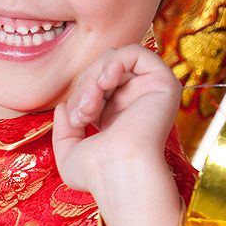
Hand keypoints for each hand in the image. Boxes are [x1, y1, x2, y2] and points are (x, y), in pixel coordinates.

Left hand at [51, 44, 181, 196]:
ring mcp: (151, 91)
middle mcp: (136, 102)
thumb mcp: (69, 152)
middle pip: (102, 69)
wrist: (118, 172)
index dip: (78, 94)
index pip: (93, 84)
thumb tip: (61, 107)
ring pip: (115, 60)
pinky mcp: (164, 83)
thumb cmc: (96, 173)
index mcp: (118, 115)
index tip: (74, 119)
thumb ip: (61, 129)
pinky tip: (105, 82)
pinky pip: (137, 52)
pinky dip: (115, 62)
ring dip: (94, 78)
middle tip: (80, 114)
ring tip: (90, 105)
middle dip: (84, 87)